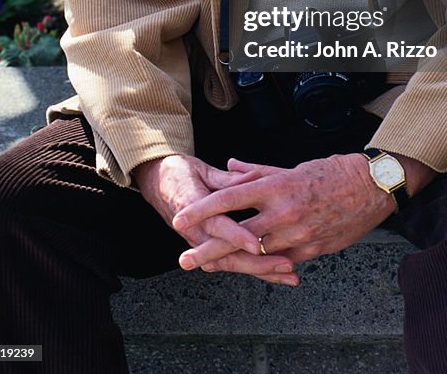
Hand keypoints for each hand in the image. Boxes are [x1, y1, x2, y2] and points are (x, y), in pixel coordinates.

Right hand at [133, 154, 298, 285]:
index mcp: (192, 209)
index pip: (217, 227)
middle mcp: (196, 232)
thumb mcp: (200, 170)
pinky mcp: (208, 246)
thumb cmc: (179, 173)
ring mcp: (201, 242)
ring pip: (233, 264)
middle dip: (259, 263)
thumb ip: (227, 180)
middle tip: (287, 266)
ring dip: (262, 271)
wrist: (156, 182)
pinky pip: (232, 261)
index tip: (258, 245)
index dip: (238, 236)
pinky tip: (276, 274)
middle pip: (228, 255)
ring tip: (290, 275)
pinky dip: (254, 268)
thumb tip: (253, 177)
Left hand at [172, 152, 404, 280]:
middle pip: (238, 235)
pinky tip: (243, 268)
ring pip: (256, 254)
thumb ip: (258, 171)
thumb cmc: (331, 172)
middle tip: (184, 259)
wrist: (372, 188)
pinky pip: (280, 261)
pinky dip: (260, 265)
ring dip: (229, 262)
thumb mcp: (292, 167)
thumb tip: (229, 168)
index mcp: (278, 187)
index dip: (203, 209)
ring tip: (206, 266)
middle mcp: (285, 213)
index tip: (181, 218)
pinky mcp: (311, 251)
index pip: (232, 198)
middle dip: (208, 249)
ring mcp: (299, 235)